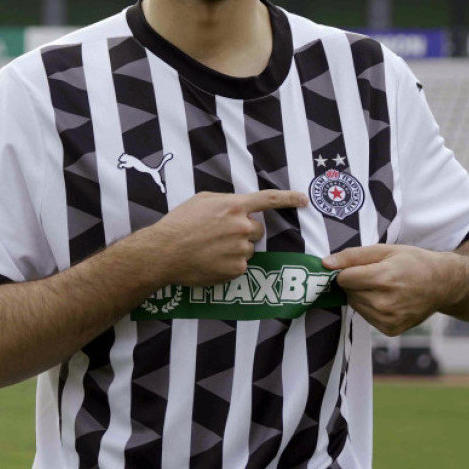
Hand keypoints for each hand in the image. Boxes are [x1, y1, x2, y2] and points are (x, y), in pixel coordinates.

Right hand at [141, 189, 307, 286]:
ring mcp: (241, 250)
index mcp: (235, 206)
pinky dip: (229, 264)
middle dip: (244, 231)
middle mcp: (242, 227)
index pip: (269, 199)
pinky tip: (210, 261)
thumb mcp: (202, 201)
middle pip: (257, 229)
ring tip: (211, 249)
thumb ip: (226, 201)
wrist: (164, 252)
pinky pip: (240, 265)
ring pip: (248, 249)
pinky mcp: (236, 270)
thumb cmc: (179, 223)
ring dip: (236, 248)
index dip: (289, 198)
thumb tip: (239, 207)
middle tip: (221, 235)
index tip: (304, 200)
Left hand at [322, 244, 463, 335]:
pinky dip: (371, 308)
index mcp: (384, 279)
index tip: (363, 266)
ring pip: (356, 305)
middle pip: (349, 293)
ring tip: (383, 287)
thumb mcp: (385, 250)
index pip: (344, 278)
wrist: (442, 284)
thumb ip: (352, 256)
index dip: (349, 270)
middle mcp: (385, 303)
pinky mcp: (390, 330)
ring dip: (362, 296)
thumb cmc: (413, 262)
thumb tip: (325, 263)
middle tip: (377, 276)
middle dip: (356, 283)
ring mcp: (388, 319)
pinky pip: (366, 317)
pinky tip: (388, 300)